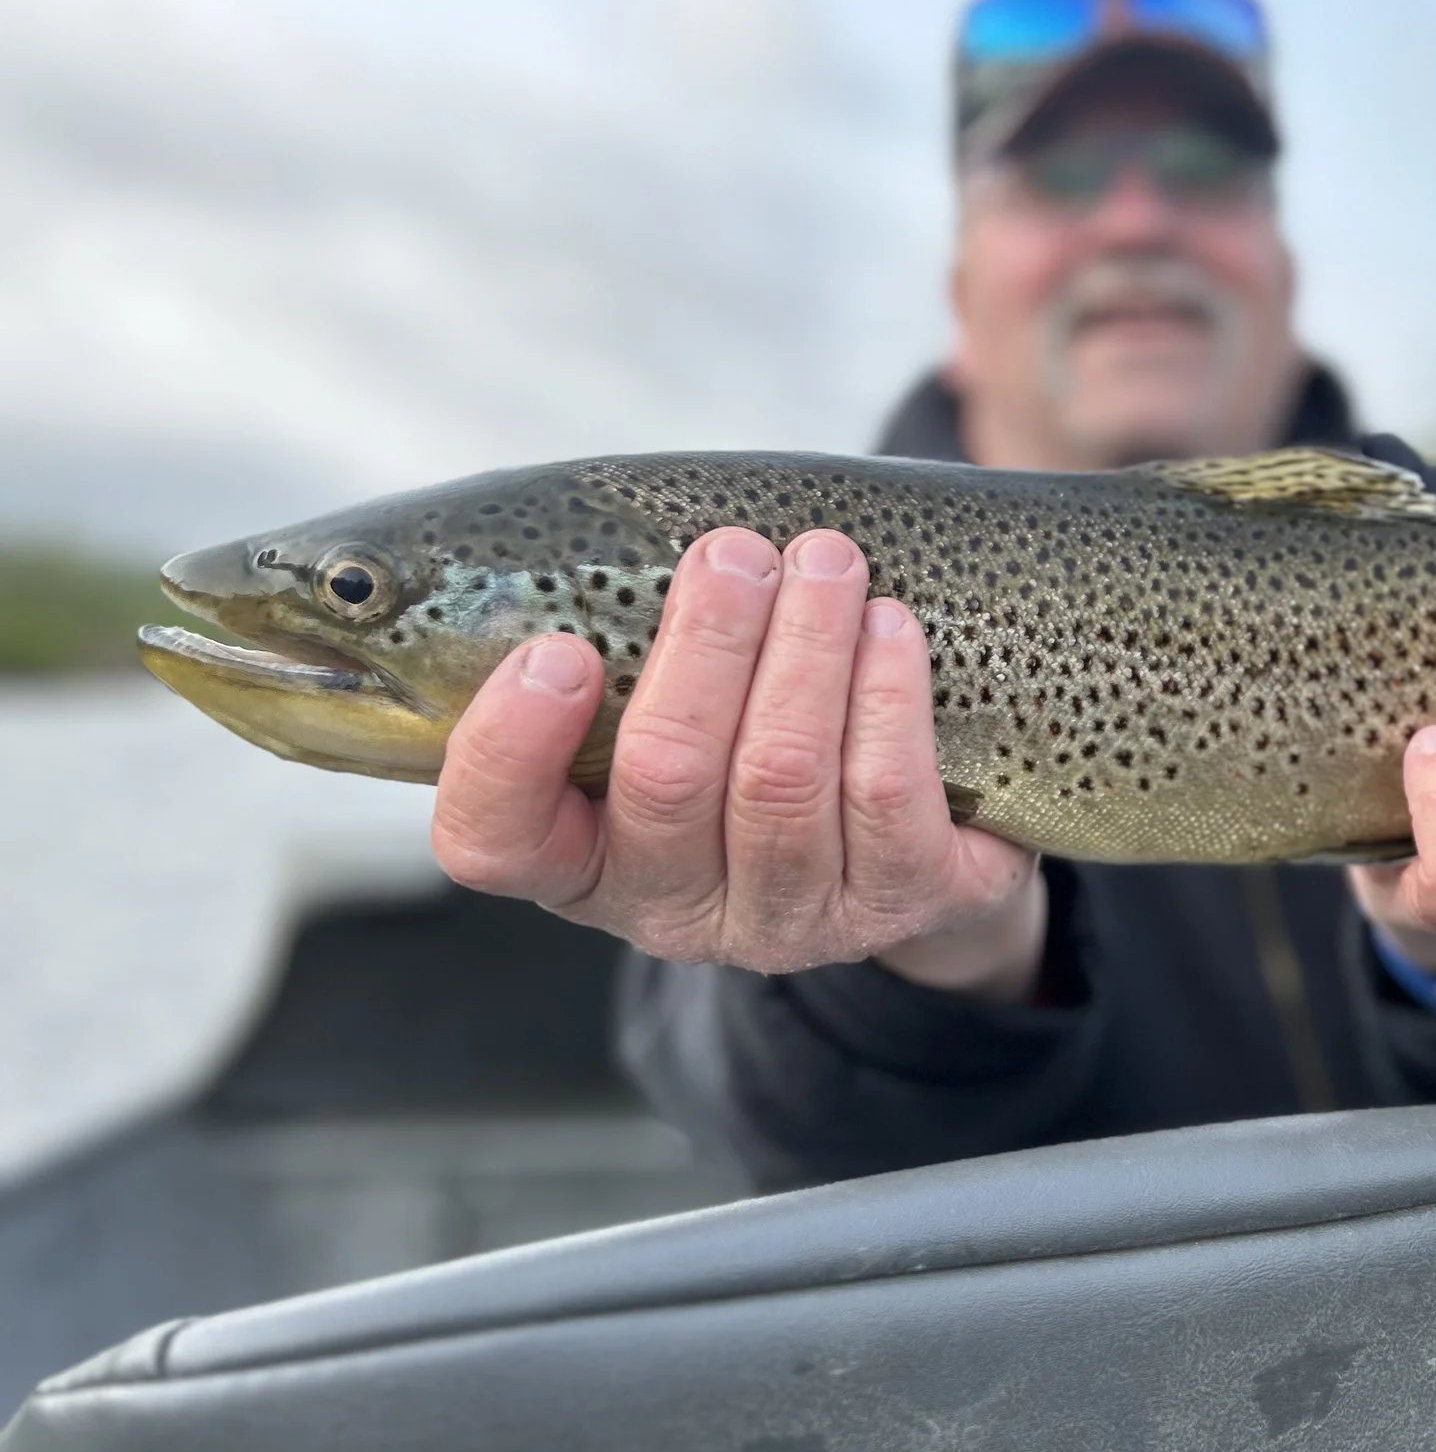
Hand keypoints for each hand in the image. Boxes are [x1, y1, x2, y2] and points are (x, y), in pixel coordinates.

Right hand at [431, 527, 1043, 994]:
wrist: (924, 822)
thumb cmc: (754, 725)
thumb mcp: (664, 695)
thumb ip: (622, 639)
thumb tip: (619, 528)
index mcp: (580, 859)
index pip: (494, 841)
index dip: (512, 752)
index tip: (560, 648)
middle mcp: (673, 908)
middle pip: (666, 777)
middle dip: (705, 645)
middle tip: (734, 551)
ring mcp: (789, 923)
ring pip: (781, 775)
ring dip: (805, 648)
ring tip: (825, 560)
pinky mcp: (900, 905)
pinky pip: (886, 793)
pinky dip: (885, 695)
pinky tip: (888, 625)